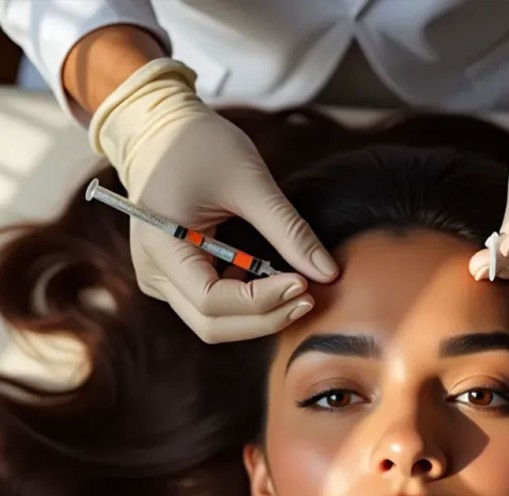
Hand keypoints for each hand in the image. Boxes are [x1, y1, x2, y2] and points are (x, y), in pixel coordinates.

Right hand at [92, 61, 337, 342]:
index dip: (262, 302)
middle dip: (264, 318)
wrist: (161, 129)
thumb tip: (328, 273)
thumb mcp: (249, 180)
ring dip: (258, 316)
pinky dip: (246, 304)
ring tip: (295, 290)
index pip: (213, 301)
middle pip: (212, 325)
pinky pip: (212, 308)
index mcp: (161, 247)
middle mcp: (153, 273)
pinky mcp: (174, 279)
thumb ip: (288, 230)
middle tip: (306, 298)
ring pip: (213, 324)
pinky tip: (272, 281)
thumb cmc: (201, 144)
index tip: (303, 284)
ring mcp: (160, 280)